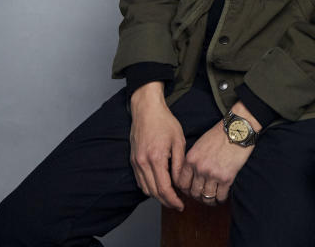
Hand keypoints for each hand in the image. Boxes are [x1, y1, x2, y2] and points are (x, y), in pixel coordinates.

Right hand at [129, 82, 185, 209]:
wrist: (146, 110)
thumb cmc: (164, 122)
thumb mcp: (178, 141)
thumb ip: (179, 163)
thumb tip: (181, 182)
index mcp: (156, 158)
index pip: (164, 188)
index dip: (173, 200)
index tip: (181, 205)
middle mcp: (143, 163)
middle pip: (154, 192)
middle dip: (166, 201)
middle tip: (177, 204)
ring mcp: (136, 162)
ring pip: (145, 189)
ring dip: (157, 196)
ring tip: (170, 196)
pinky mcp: (133, 160)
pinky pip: (140, 181)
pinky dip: (149, 187)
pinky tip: (159, 186)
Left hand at [176, 102, 260, 204]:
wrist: (238, 129)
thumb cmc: (220, 135)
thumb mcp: (199, 145)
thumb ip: (193, 160)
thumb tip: (190, 175)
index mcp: (191, 159)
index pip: (181, 183)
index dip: (185, 190)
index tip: (191, 190)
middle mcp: (200, 168)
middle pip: (193, 192)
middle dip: (197, 196)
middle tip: (203, 195)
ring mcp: (213, 174)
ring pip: (206, 197)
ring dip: (209, 200)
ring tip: (213, 198)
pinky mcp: (226, 178)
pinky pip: (220, 196)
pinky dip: (220, 199)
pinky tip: (222, 196)